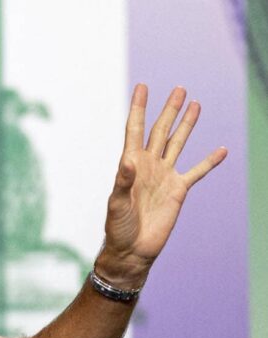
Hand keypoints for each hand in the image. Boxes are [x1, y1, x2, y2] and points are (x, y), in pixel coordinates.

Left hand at [98, 84, 227, 287]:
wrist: (132, 249)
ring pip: (178, 144)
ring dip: (187, 125)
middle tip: (178, 89)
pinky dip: (210, 161)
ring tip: (195, 105)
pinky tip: (222, 150)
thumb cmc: (118, 227)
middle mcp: (149, 165)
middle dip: (169, 110)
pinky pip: (197, 172)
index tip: (142, 87)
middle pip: (161, 131)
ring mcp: (165, 176)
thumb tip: (128, 161)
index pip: (135, 130)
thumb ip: (123, 181)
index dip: (139, 108)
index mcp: (131, 164)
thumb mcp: (117, 203)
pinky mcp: (179, 190)